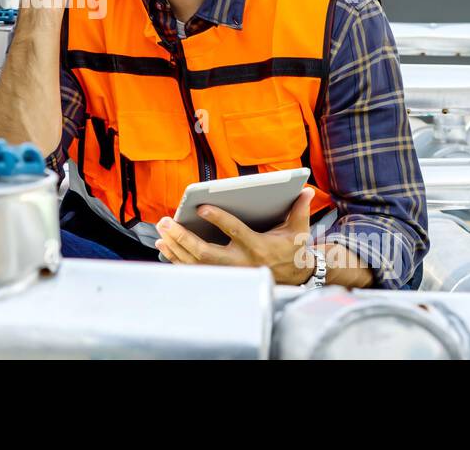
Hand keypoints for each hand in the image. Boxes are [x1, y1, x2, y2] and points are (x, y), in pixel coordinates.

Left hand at [155, 186, 317, 284]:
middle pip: (206, 253)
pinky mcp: (222, 279)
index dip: (218, 219)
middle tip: (166, 222)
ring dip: (176, 247)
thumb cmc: (293, 250)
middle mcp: (240, 262)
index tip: (202, 207)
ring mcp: (229, 273)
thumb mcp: (299, 230)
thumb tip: (307, 191)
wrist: (294, 278)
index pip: (235, 231)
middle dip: (183, 237)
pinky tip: (165, 247)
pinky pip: (195, 271)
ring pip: (196, 263)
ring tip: (162, 232)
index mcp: (257, 247)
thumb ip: (300, 210)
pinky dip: (177, 259)